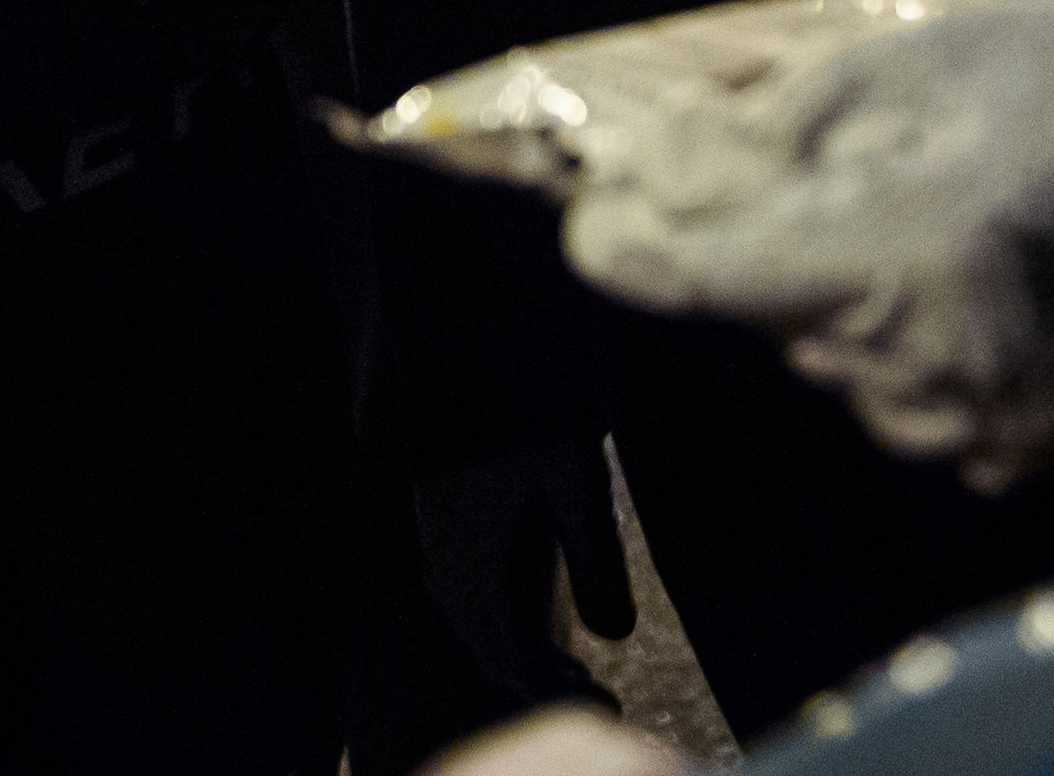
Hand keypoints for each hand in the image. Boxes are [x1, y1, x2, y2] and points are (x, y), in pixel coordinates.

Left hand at [360, 0, 1053, 490]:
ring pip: (831, 353)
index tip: (599, 198)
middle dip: (763, 234)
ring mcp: (973, 425)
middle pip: (759, 310)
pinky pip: (909, 388)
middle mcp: (916, 370)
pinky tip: (981, 257)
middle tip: (839, 150)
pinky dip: (911, 329)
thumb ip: (775, 125)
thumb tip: (658, 164)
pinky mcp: (1020, 450)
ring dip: (841, 282)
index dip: (622, 234)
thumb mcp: (925, 59)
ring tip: (938, 196)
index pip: (684, 276)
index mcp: (886, 264)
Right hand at [415, 434, 640, 700]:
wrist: (466, 347)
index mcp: (486, 572)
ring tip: (567, 663)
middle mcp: (453, 568)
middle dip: (541, 681)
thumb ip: (598, 559)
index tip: (608, 707)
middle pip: (495, 653)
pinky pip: (462, 592)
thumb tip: (615, 637)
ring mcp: (440, 541)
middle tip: (595, 693)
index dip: (562, 696)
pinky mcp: (438, 515)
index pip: (520, 666)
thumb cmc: (531, 408)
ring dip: (517, 650)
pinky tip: (524, 600)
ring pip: (475, 624)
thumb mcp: (578, 479)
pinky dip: (497, 617)